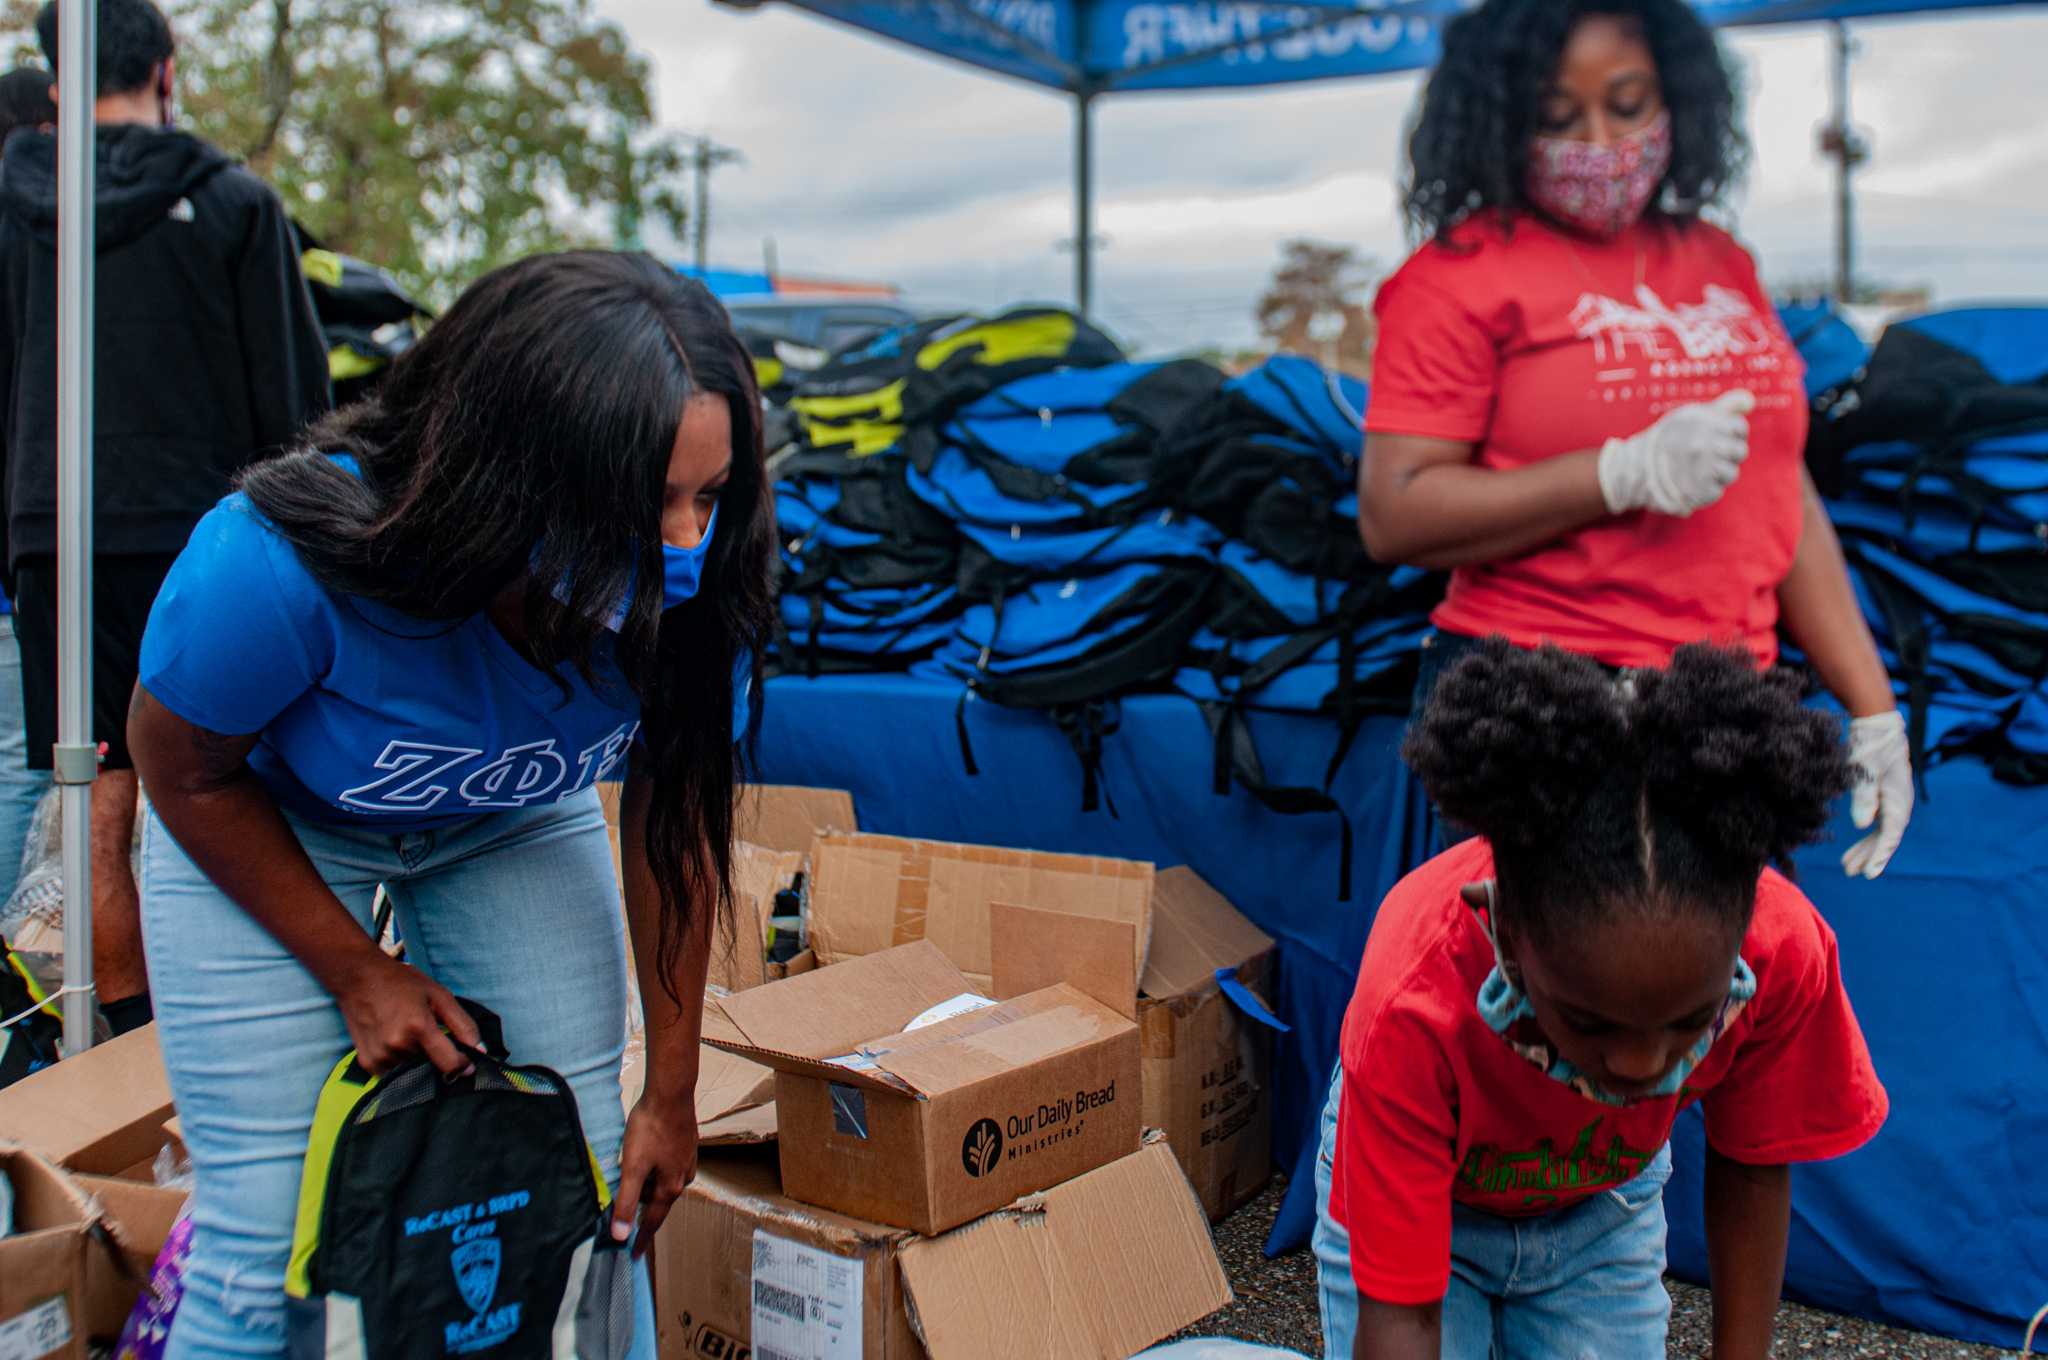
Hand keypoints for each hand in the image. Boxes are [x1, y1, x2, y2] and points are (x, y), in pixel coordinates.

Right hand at [330, 950, 480, 1076]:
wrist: (359, 979)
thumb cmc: (403, 983)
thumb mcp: (440, 995)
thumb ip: (463, 1024)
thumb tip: (480, 1050)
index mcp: (419, 1027)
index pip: (450, 1065)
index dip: (463, 1066)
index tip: (468, 1063)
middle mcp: (398, 1046)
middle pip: (431, 1068)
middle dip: (438, 1059)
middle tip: (431, 1037)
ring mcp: (380, 1057)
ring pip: (412, 1072)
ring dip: (418, 1061)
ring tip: (410, 1035)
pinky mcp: (367, 1063)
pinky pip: (394, 1074)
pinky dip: (401, 1063)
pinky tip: (396, 1042)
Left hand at [613, 1092, 699, 1254]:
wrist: (671, 1094)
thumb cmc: (650, 1128)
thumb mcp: (632, 1167)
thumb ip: (627, 1201)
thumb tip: (621, 1234)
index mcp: (670, 1187)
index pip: (653, 1221)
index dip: (641, 1239)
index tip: (634, 1255)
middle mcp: (683, 1177)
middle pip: (658, 1201)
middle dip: (641, 1206)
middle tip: (622, 1204)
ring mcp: (687, 1160)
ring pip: (663, 1183)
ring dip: (647, 1185)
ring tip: (631, 1175)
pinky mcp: (686, 1146)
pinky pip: (668, 1168)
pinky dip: (655, 1170)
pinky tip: (646, 1157)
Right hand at [1597, 388, 1755, 516]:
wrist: (1636, 467)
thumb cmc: (1669, 437)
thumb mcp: (1692, 415)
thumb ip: (1724, 406)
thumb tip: (1750, 400)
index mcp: (1704, 425)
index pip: (1738, 426)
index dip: (1732, 431)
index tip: (1719, 434)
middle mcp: (1704, 447)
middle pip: (1739, 451)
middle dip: (1730, 452)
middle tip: (1711, 453)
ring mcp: (1702, 472)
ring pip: (1731, 473)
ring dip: (1721, 472)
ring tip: (1703, 468)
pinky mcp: (1698, 493)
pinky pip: (1717, 491)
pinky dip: (1708, 487)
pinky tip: (1695, 481)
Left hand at [1842, 710, 1911, 878]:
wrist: (1877, 724)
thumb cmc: (1871, 745)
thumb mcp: (1864, 770)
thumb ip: (1864, 798)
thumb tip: (1862, 826)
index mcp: (1898, 798)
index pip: (1891, 834)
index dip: (1879, 855)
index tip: (1869, 874)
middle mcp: (1899, 801)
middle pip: (1886, 836)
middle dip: (1869, 856)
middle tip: (1852, 873)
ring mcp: (1893, 798)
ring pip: (1881, 830)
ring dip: (1866, 848)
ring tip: (1847, 866)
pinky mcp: (1884, 794)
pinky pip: (1878, 820)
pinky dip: (1866, 834)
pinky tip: (1855, 847)